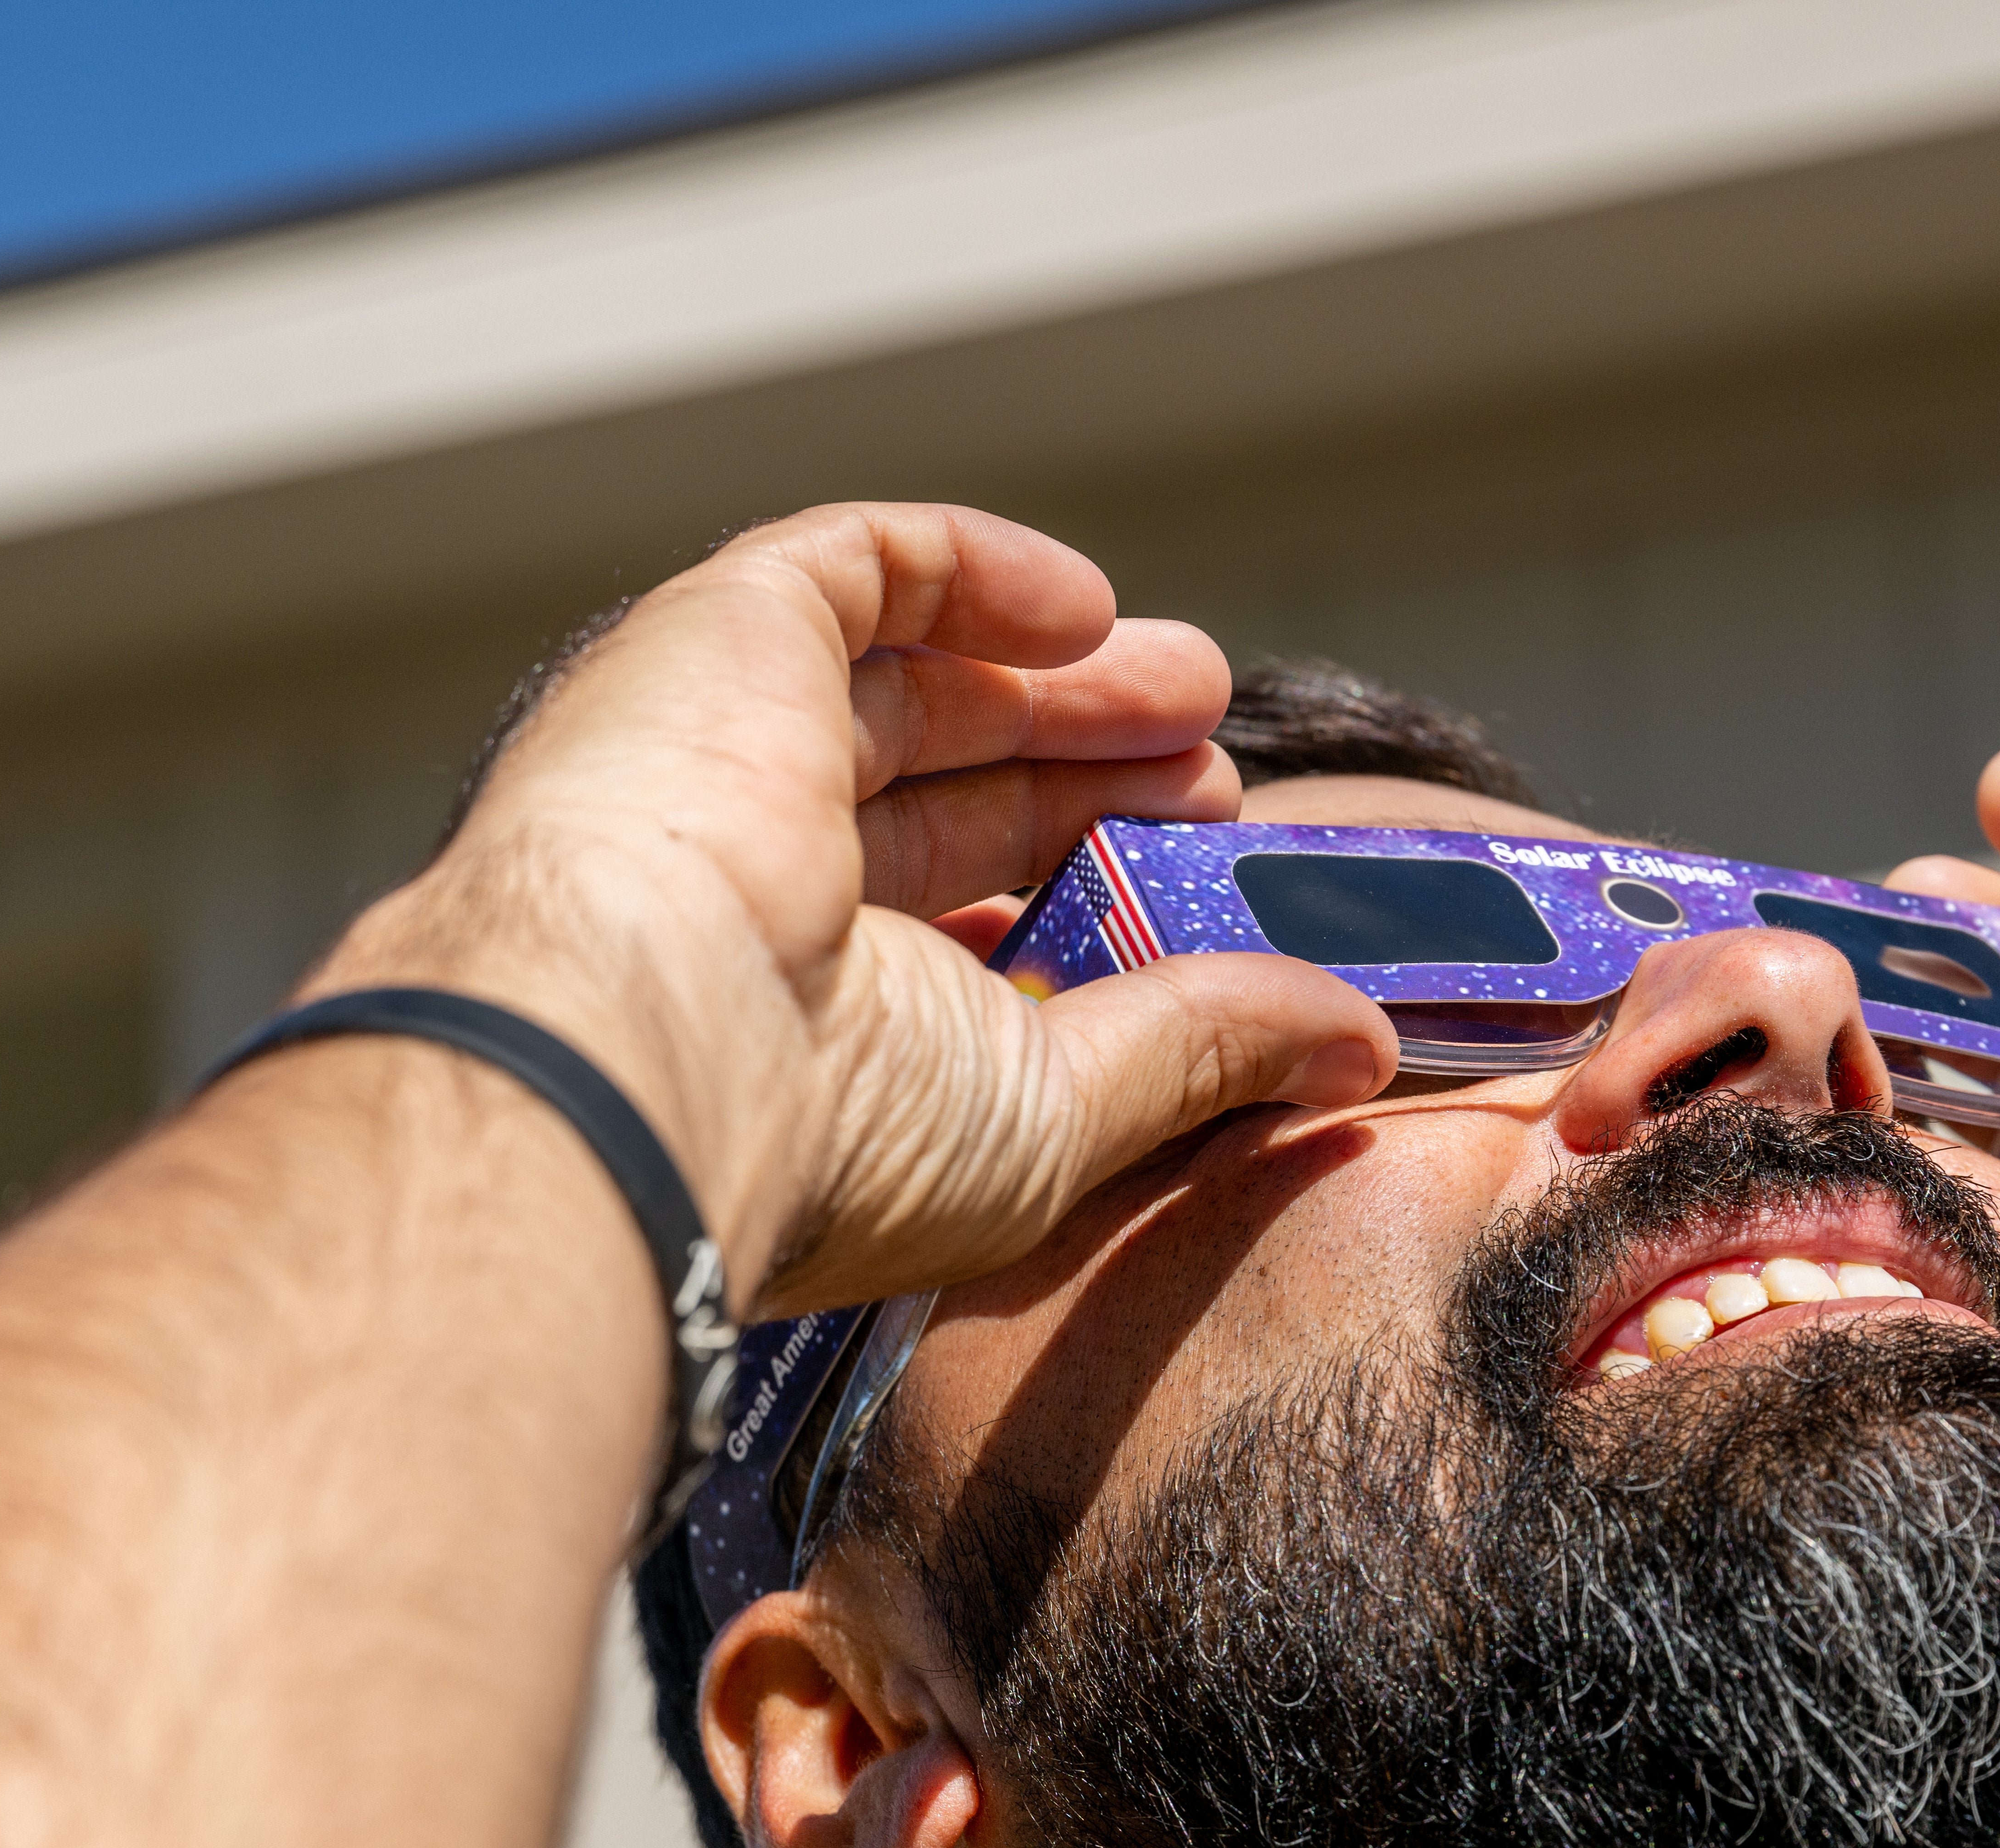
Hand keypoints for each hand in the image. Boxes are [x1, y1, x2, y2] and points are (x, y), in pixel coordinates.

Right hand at [317, 505, 1394, 1315]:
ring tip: (1195, 685)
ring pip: (908, 678)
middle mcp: (749, 878)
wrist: (644, 1047)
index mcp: (803, 1006)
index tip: (1205, 869)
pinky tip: (1085, 608)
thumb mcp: (1058, 1112)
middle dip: (1089, 770)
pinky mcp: (717, 639)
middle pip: (946, 790)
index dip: (1086, 880)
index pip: (955, 919)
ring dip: (1059, 677)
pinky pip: (853, 566)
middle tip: (1216, 771)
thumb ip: (1199, 1051)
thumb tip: (1355, 1043)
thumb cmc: (827, 1129)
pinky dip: (972, 569)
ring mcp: (722, 751)